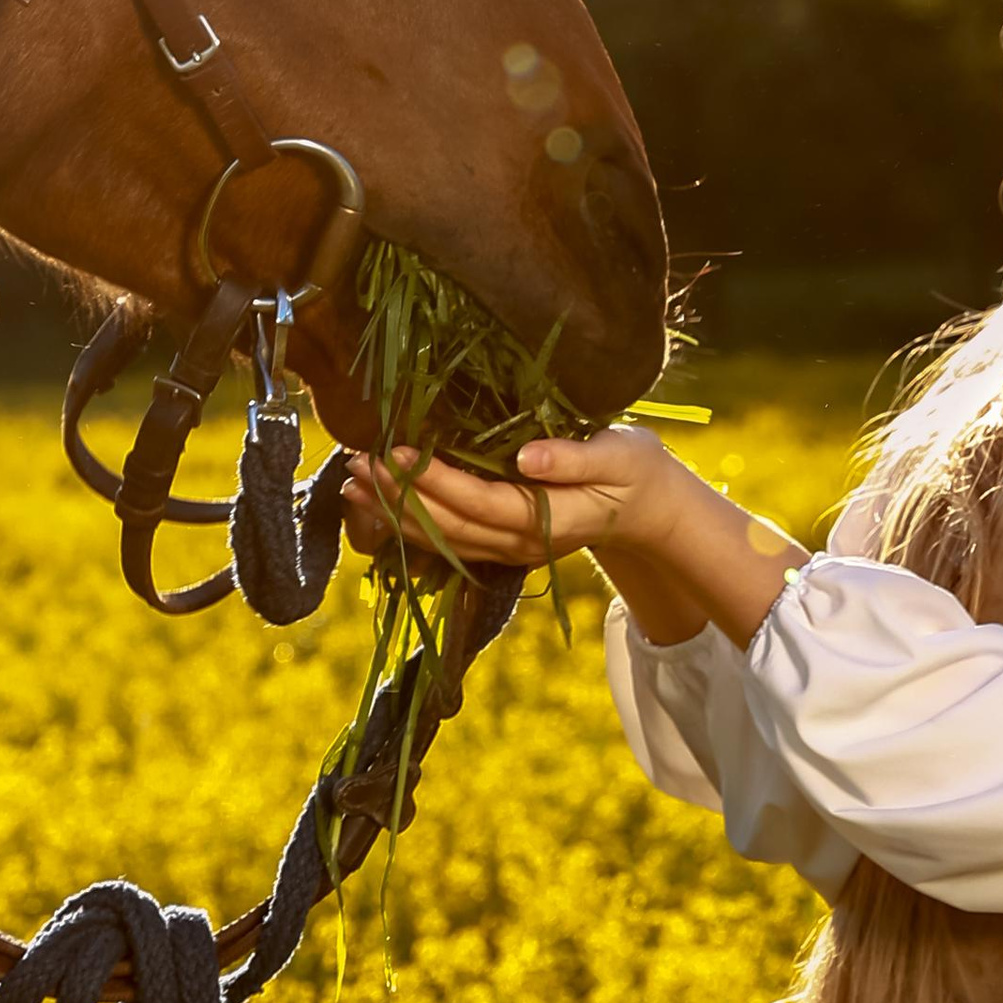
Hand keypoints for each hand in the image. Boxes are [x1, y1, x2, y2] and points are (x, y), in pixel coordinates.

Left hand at [341, 425, 678, 572]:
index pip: (478, 502)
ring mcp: (509, 549)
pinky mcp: (502, 544)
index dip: (434, 481)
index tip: (396, 453)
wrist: (651, 512)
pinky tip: (380, 506)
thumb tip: (525, 456)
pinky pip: (447, 540)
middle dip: (397, 496)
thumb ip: (574, 456)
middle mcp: (519, 543)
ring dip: (392, 513)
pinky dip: (409, 523)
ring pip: (440, 538)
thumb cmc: (637, 472)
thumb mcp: (620, 454)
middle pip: (447, 525)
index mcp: (545, 519)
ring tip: (351, 486)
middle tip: (356, 463)